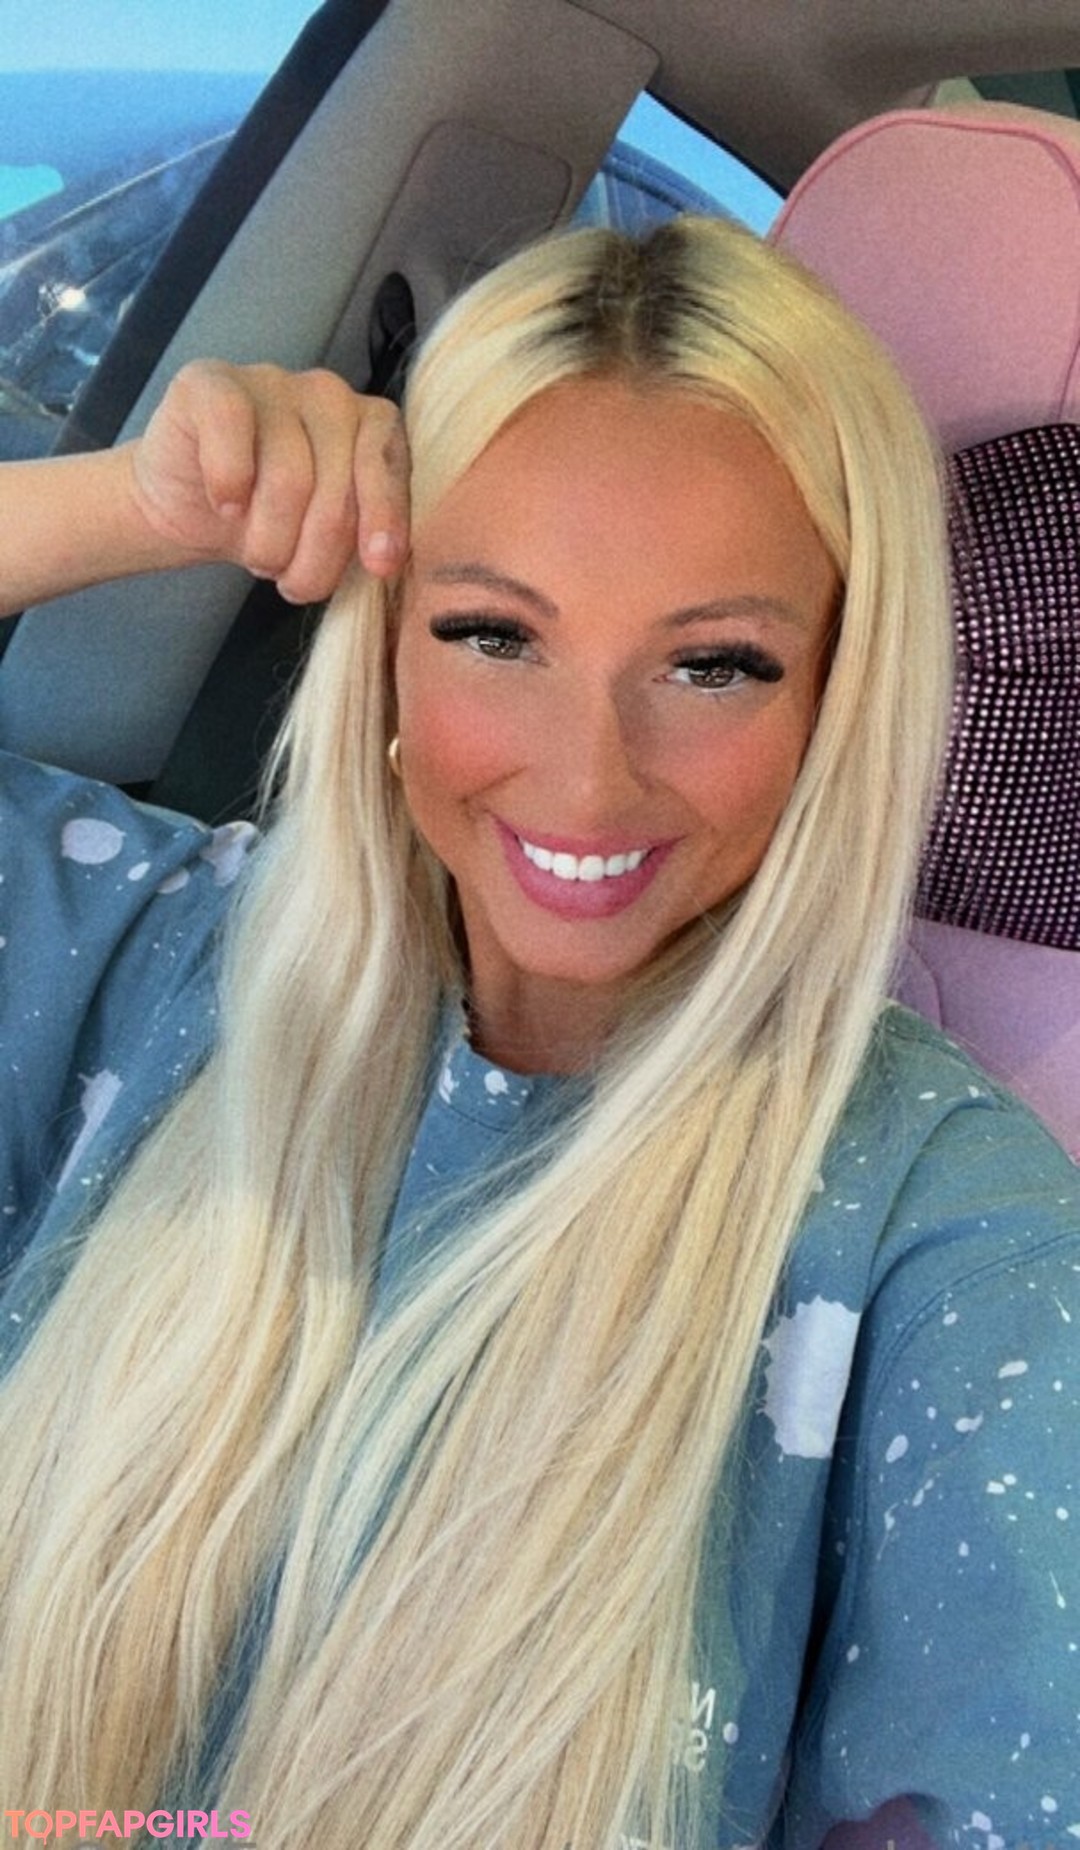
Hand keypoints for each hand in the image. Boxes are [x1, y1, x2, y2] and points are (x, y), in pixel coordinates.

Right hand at [129, 360, 408, 600]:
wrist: (181, 511)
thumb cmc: (262, 522)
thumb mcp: (322, 539)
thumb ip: (361, 534)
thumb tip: (386, 559)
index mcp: (367, 425)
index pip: (387, 460)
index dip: (384, 513)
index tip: (378, 566)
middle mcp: (327, 394)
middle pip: (336, 487)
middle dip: (316, 555)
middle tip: (292, 583)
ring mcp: (270, 381)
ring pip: (287, 477)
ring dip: (270, 541)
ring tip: (261, 558)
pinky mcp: (210, 381)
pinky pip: (231, 432)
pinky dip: (228, 484)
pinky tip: (224, 507)